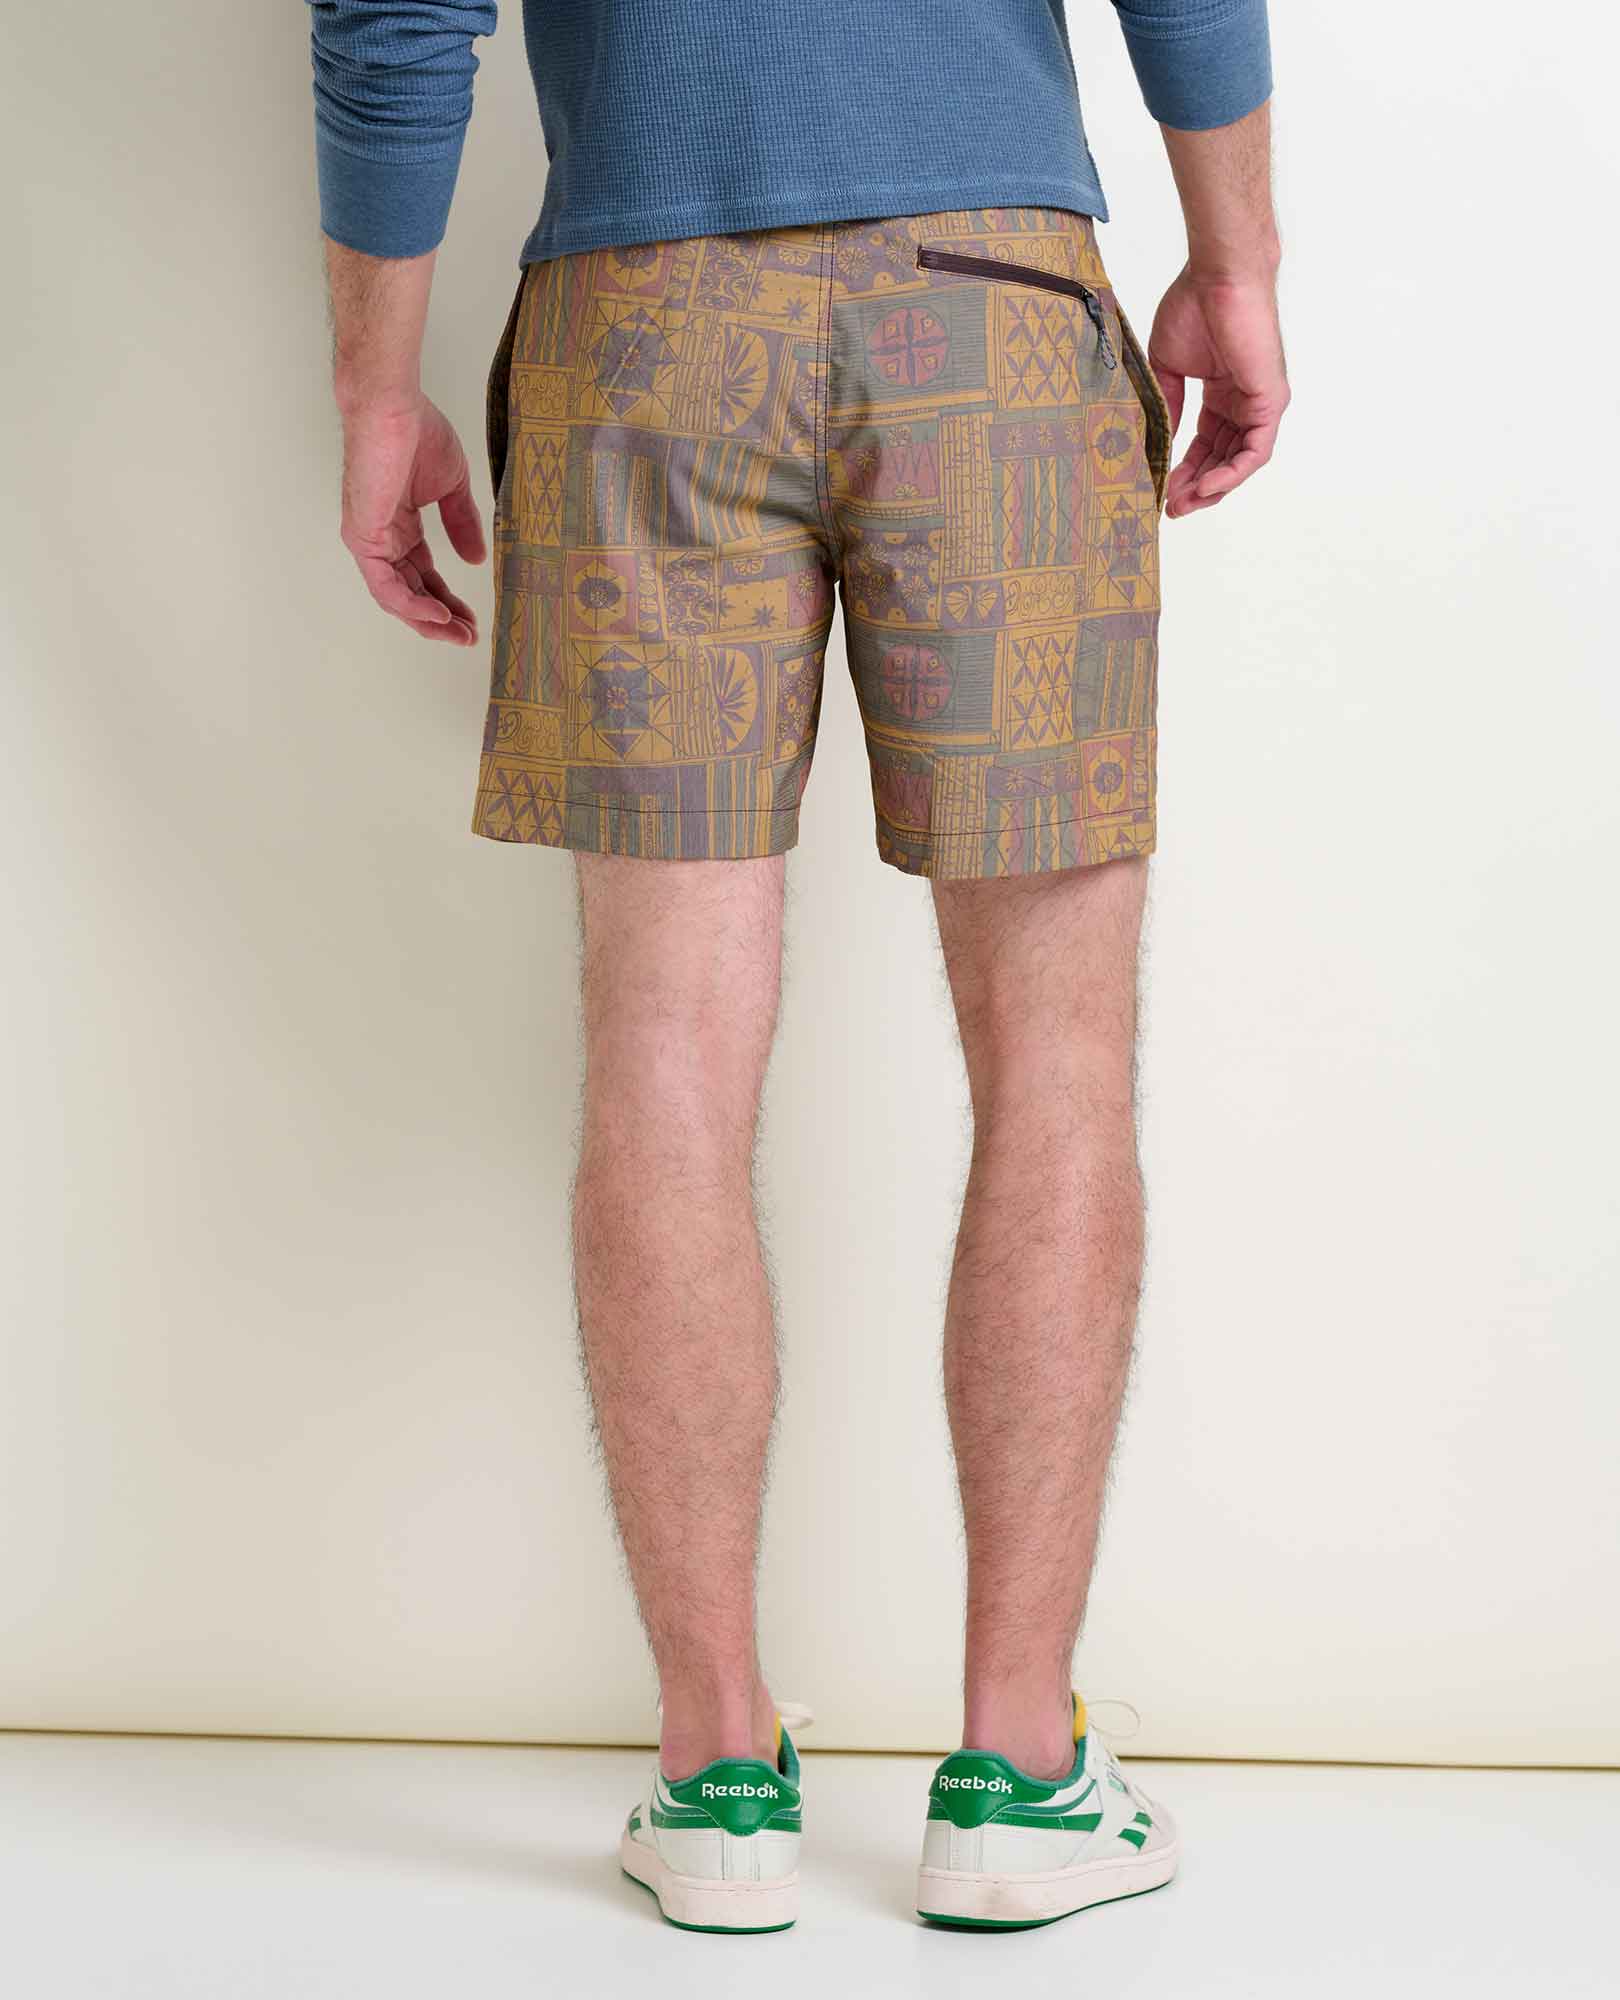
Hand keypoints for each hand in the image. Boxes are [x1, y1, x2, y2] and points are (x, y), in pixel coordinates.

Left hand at [338, 394, 485, 643]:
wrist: (392, 406)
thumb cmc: (416, 430)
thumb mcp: (452, 487)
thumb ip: (462, 524)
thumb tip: (475, 560)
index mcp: (400, 525)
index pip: (423, 574)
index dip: (448, 598)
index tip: (473, 617)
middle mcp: (381, 536)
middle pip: (410, 592)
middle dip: (441, 619)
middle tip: (469, 637)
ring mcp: (369, 538)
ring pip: (396, 597)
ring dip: (427, 620)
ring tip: (458, 634)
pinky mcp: (363, 536)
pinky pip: (385, 585)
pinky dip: (411, 605)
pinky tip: (437, 615)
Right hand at [1148, 267, 1288, 517]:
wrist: (1218, 278)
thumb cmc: (1193, 306)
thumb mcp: (1168, 366)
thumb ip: (1169, 403)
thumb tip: (1160, 437)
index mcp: (1222, 392)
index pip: (1206, 443)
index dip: (1184, 469)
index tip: (1161, 489)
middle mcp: (1244, 401)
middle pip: (1222, 458)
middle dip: (1195, 486)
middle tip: (1169, 507)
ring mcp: (1260, 403)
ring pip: (1239, 462)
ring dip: (1211, 487)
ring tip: (1182, 503)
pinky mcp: (1271, 402)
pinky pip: (1256, 452)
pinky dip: (1232, 473)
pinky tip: (1207, 487)